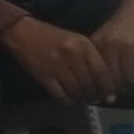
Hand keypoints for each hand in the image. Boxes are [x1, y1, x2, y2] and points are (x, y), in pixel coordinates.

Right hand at [3, 16, 121, 104]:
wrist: (22, 32)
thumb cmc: (52, 36)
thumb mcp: (75, 40)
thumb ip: (90, 57)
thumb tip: (103, 83)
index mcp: (83, 45)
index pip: (101, 72)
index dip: (107, 88)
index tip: (110, 97)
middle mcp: (72, 55)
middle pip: (90, 84)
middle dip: (95, 96)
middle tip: (96, 100)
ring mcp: (57, 66)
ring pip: (76, 91)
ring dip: (82, 100)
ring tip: (84, 101)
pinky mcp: (44, 76)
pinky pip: (61, 95)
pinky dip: (68, 101)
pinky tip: (70, 100)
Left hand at [91, 0, 133, 93]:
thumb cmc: (122, 25)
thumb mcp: (105, 39)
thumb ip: (102, 64)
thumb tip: (106, 98)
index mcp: (98, 44)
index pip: (98, 76)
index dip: (103, 88)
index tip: (107, 92)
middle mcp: (112, 47)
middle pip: (114, 81)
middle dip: (119, 88)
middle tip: (122, 88)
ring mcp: (130, 49)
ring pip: (130, 80)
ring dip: (132, 84)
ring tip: (132, 80)